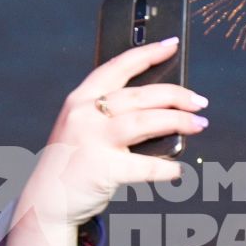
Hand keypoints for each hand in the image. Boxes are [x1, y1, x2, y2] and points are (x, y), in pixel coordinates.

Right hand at [4, 39, 206, 245]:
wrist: (45, 200)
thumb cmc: (72, 161)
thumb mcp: (82, 127)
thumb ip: (109, 114)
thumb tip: (161, 109)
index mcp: (80, 99)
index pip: (117, 67)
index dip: (146, 53)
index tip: (171, 45)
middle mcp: (85, 114)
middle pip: (139, 95)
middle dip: (175, 95)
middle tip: (200, 102)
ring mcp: (92, 140)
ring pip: (145, 121)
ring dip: (177, 120)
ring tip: (199, 124)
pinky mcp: (102, 169)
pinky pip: (144, 165)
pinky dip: (165, 167)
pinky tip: (178, 169)